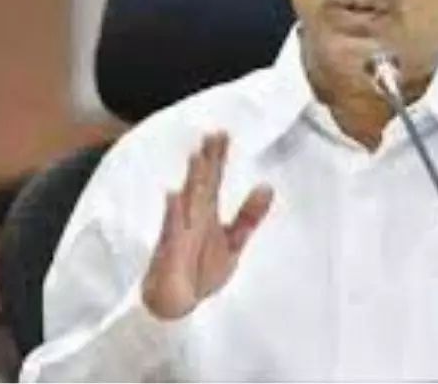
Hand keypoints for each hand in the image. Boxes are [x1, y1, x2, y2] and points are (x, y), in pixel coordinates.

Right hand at [142, 131, 273, 319]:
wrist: (178, 303)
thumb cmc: (201, 270)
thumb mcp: (233, 242)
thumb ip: (249, 216)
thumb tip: (267, 187)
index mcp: (207, 213)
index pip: (214, 180)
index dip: (218, 158)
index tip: (223, 134)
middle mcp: (193, 217)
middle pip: (201, 183)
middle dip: (207, 160)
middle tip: (213, 134)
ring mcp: (180, 231)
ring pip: (188, 201)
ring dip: (192, 180)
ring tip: (198, 157)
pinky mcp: (170, 250)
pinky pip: (171, 229)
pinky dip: (172, 213)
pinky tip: (173, 195)